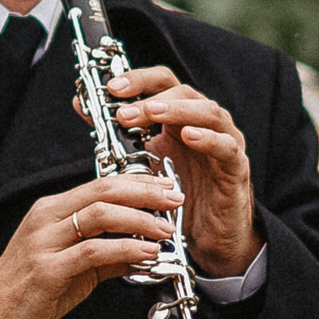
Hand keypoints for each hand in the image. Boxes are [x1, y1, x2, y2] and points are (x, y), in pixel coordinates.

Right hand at [0, 174, 182, 318]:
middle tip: (172, 201)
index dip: (136, 183)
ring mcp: (44, 243)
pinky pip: (92, 251)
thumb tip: (144, 250)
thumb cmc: (33, 289)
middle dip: (143, 193)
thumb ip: (107, 254)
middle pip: (102, 192)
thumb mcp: (73, 264)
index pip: (99, 184)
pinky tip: (145, 254)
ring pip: (98, 216)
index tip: (164, 188)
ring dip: (138, 220)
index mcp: (51, 210)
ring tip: (164, 230)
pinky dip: (124, 250)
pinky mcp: (47, 269)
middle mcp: (46, 220)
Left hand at [99, 66, 257, 275]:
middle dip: (152, 97)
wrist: (207, 239)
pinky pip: (227, 147)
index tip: (112, 88)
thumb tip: (82, 106)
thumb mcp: (142, 162)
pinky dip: (209, 138)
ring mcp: (225, 142)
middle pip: (185, 92)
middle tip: (124, 112)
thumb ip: (117, 134)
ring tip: (152, 113)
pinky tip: (189, 136)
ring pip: (209, 112)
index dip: (139, 79)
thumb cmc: (178, 197)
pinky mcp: (236, 168)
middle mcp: (205, 124)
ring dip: (177, 110)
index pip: (163, 83)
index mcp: (181, 118)